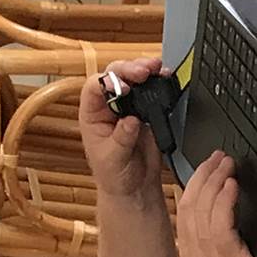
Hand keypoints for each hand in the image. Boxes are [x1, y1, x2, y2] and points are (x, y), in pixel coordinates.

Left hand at [79, 59, 163, 203]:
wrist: (134, 188)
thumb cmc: (114, 176)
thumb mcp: (113, 160)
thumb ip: (121, 139)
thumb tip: (131, 120)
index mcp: (92, 114)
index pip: (94, 87)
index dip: (107, 82)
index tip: (123, 87)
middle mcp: (107, 105)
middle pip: (114, 75)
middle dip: (129, 69)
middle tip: (144, 71)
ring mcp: (127, 105)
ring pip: (132, 78)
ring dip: (145, 70)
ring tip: (156, 68)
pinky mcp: (145, 110)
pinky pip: (150, 91)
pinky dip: (158, 82)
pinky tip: (164, 78)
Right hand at [174, 153, 256, 256]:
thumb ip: (216, 237)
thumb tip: (221, 205)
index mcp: (189, 253)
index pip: (184, 207)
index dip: (195, 180)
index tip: (209, 165)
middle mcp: (193, 254)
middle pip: (189, 202)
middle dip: (204, 174)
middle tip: (220, 158)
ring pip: (202, 209)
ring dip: (216, 181)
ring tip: (227, 165)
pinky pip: (219, 223)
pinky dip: (225, 200)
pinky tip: (232, 187)